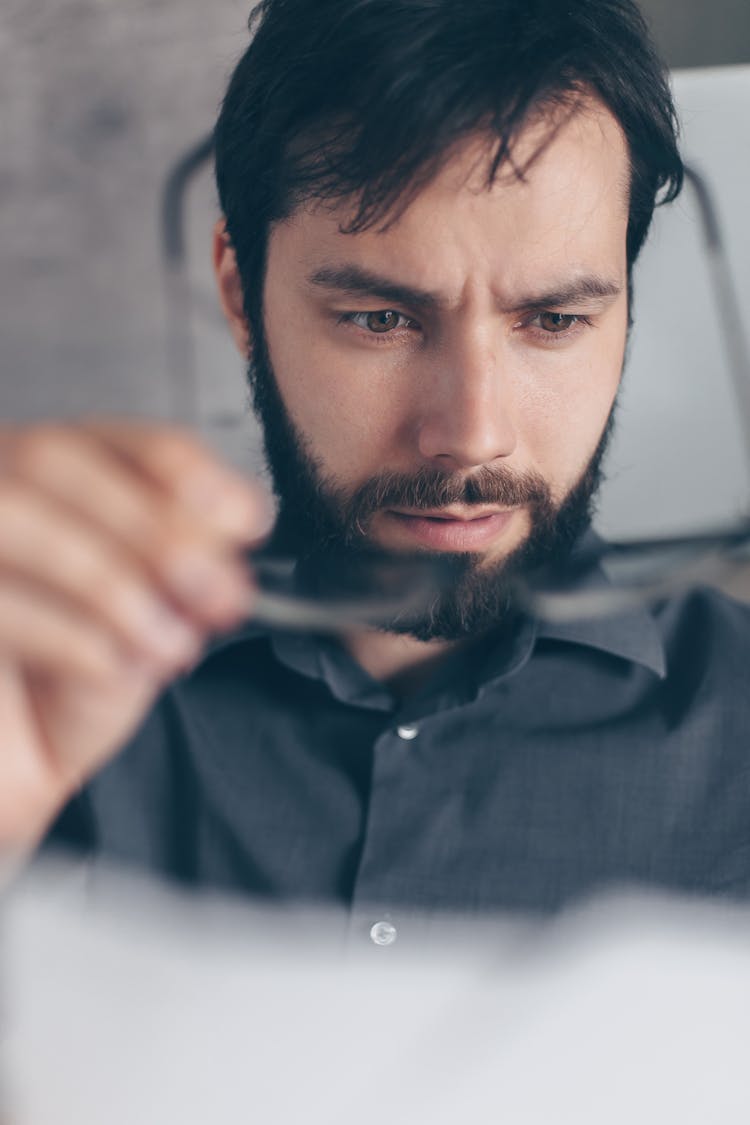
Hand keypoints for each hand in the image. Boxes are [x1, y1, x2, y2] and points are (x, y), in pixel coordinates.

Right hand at [0, 418, 269, 846]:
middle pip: (56, 458)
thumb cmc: (66, 697)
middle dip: (153, 525)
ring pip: (14, 514)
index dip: (177, 466)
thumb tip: (228, 539)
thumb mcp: (145, 626)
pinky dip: (67, 632)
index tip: (244, 518)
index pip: (106, 438)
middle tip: (221, 591)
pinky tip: (112, 666)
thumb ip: (179, 576)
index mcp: (42, 484)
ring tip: (170, 645)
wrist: (8, 778)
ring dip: (110, 580)